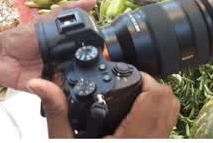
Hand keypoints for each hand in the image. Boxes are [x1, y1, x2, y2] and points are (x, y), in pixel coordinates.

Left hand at [0, 0, 95, 91]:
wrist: (1, 55)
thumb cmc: (23, 37)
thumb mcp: (48, 20)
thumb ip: (69, 11)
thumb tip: (92, 0)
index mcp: (71, 47)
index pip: (90, 52)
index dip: (99, 53)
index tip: (105, 54)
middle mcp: (68, 63)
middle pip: (86, 70)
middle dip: (89, 71)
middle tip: (87, 66)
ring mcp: (58, 77)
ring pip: (75, 84)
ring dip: (74, 82)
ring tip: (65, 75)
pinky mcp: (47, 90)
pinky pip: (58, 95)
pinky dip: (56, 92)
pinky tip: (48, 83)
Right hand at [28, 72, 178, 138]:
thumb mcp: (66, 140)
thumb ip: (58, 112)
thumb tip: (40, 85)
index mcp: (132, 135)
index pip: (156, 95)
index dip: (145, 79)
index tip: (126, 76)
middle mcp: (150, 139)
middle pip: (168, 98)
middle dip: (150, 85)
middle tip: (128, 85)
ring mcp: (156, 142)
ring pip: (172, 109)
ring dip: (156, 97)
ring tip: (133, 96)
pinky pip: (168, 122)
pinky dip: (158, 111)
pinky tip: (137, 112)